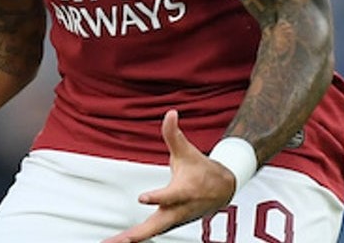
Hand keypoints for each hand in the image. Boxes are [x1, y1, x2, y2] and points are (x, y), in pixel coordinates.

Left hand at [99, 110, 236, 242]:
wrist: (222, 190)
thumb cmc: (201, 170)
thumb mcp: (187, 151)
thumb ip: (174, 134)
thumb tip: (170, 113)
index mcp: (183, 191)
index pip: (169, 196)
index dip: (157, 197)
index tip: (142, 198)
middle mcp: (178, 210)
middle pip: (157, 226)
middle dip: (138, 234)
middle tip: (121, 240)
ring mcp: (173, 220)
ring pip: (151, 233)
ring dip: (131, 239)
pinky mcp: (169, 224)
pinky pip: (150, 233)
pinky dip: (135, 238)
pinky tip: (120, 241)